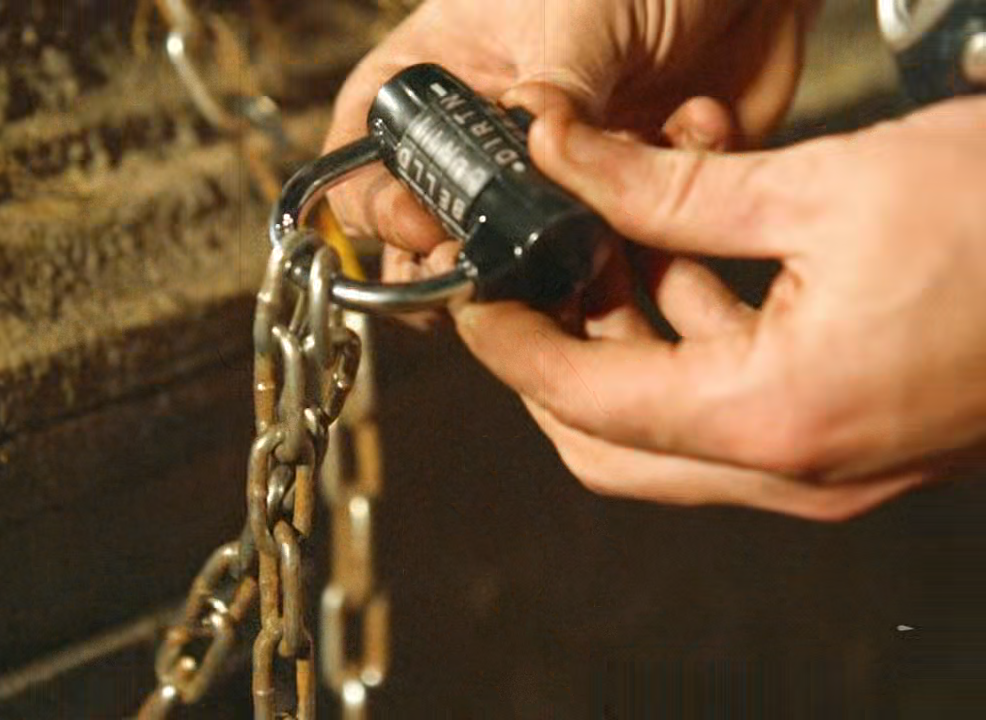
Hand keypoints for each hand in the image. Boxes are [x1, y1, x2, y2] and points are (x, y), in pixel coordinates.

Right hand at [324, 0, 813, 254]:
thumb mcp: (577, 9)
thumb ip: (552, 91)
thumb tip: (534, 154)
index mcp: (440, 83)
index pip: (366, 161)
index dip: (378, 207)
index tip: (424, 230)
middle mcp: (489, 144)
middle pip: (434, 239)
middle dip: (466, 267)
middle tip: (503, 271)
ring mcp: (560, 182)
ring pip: (529, 268)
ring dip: (573, 263)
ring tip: (617, 218)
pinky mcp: (631, 205)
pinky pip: (632, 249)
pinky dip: (669, 215)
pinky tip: (697, 124)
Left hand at [453, 96, 985, 519]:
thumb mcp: (821, 183)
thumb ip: (667, 183)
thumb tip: (562, 153)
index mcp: (776, 416)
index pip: (585, 399)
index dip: (509, 341)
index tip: (469, 288)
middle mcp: (798, 468)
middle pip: (611, 438)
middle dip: (562, 347)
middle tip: (544, 258)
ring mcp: (831, 464)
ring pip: (672, 420)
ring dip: (634, 323)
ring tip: (631, 214)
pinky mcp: (855, 435)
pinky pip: (736, 399)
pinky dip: (699, 327)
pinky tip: (700, 236)